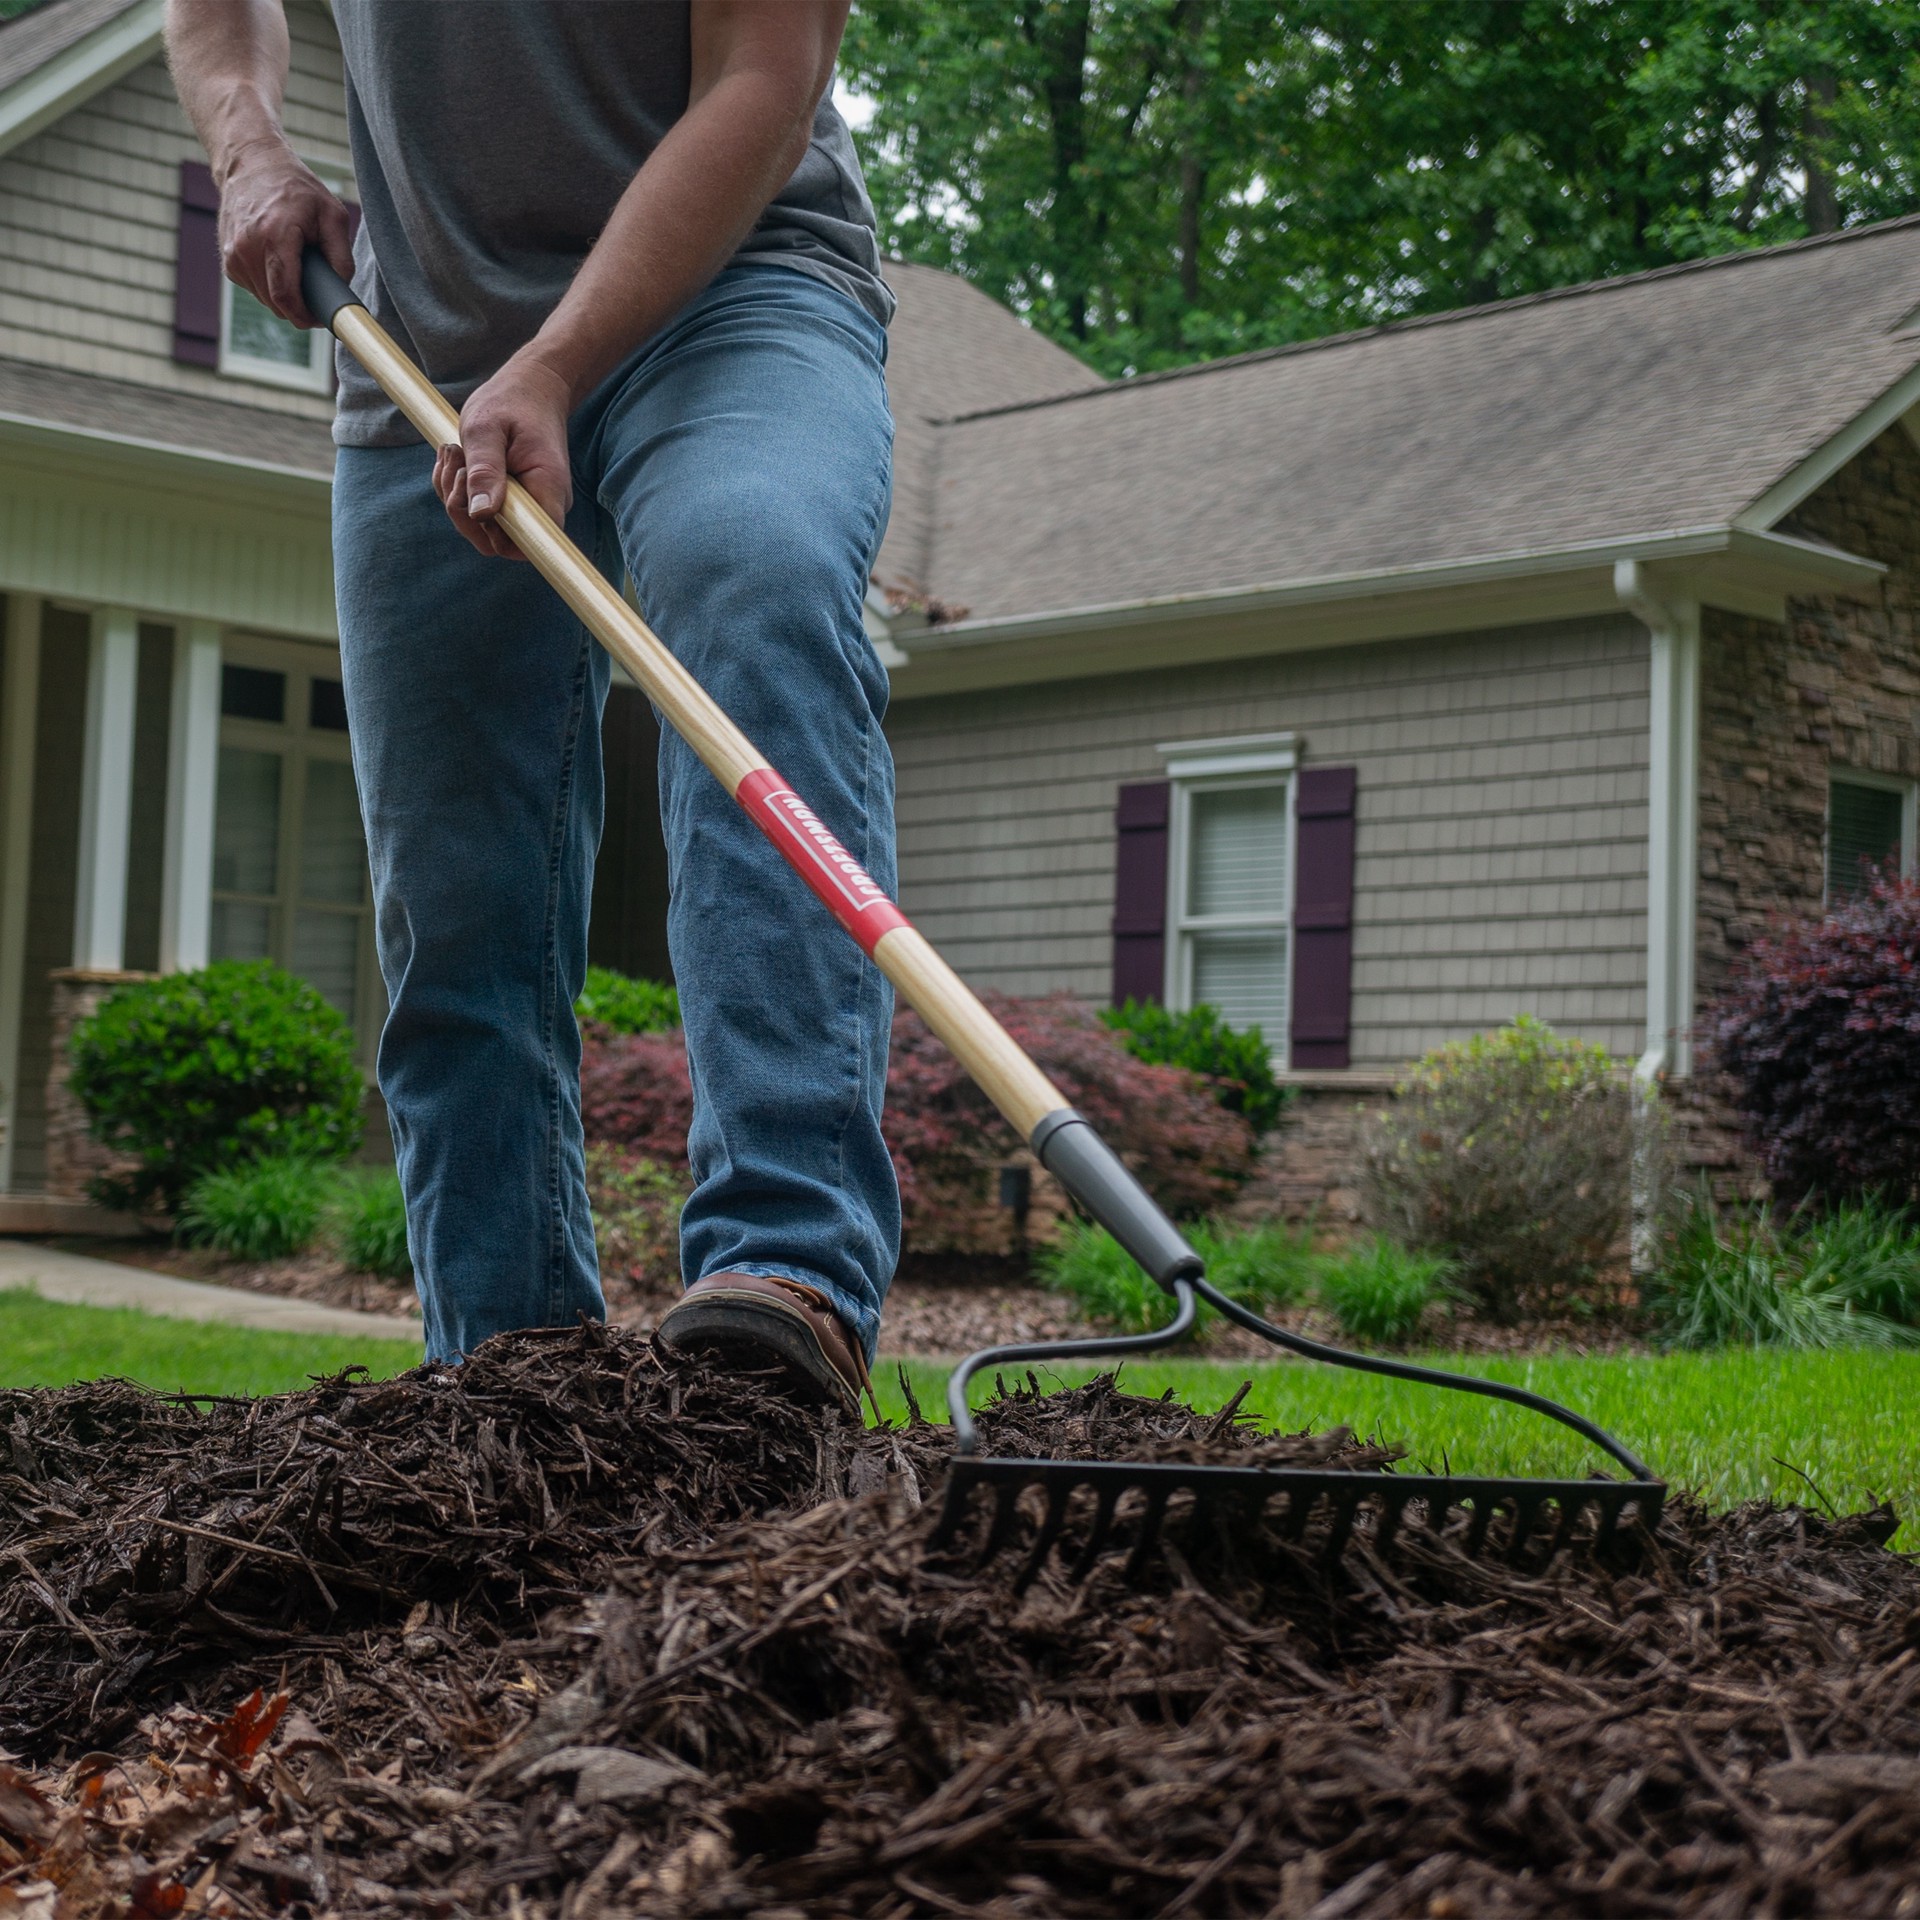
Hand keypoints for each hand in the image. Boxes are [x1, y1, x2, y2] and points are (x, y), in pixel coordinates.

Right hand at [217, 137, 352, 327]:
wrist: (252, 163)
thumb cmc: (296, 188)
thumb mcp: (332, 214)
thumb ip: (342, 256)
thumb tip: (342, 291)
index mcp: (274, 236)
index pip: (286, 296)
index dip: (305, 316)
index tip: (321, 320)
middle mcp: (246, 247)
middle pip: (276, 303)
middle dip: (299, 308)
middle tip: (318, 299)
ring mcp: (232, 254)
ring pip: (265, 299)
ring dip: (285, 297)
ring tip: (299, 273)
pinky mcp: (227, 259)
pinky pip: (255, 288)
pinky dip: (270, 286)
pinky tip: (279, 265)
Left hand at [432, 353, 575, 560]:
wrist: (531, 388)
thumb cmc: (513, 401)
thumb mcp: (487, 428)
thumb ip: (485, 469)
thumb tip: (481, 513)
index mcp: (547, 489)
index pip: (529, 543)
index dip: (494, 535)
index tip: (475, 499)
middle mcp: (542, 506)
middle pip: (499, 541)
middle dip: (462, 510)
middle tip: (455, 462)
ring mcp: (527, 506)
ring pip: (482, 526)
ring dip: (454, 494)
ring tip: (454, 452)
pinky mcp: (510, 500)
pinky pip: (477, 512)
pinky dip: (455, 489)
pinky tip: (456, 458)